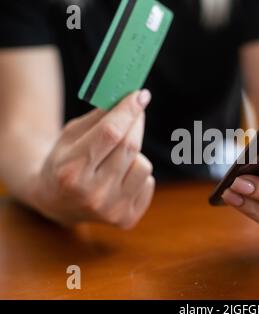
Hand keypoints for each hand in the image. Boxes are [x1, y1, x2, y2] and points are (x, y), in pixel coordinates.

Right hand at [28, 90, 154, 228]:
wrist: (55, 201)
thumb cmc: (64, 160)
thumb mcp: (71, 135)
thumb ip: (99, 117)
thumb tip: (130, 97)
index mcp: (70, 171)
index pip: (110, 134)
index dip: (127, 111)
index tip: (140, 94)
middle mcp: (92, 195)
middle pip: (130, 147)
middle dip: (136, 122)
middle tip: (137, 108)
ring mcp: (111, 210)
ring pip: (144, 165)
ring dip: (135, 154)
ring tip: (118, 156)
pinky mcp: (126, 219)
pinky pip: (148, 182)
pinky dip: (137, 173)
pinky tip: (120, 176)